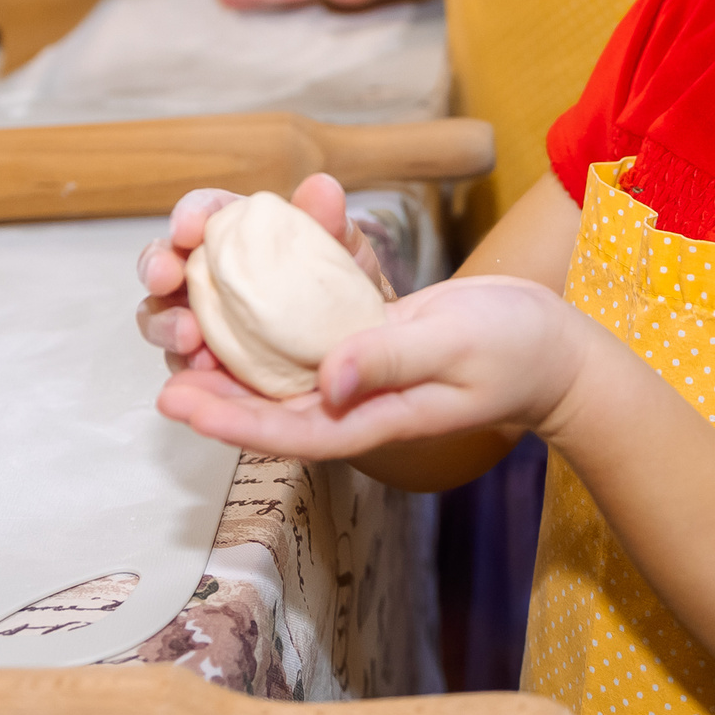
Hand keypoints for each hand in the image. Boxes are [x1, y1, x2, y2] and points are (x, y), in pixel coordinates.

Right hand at [134, 172, 395, 376]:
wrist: (351, 350)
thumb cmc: (340, 292)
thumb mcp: (344, 257)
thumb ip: (329, 223)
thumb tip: (322, 187)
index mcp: (237, 233)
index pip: (204, 212)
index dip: (191, 214)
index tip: (188, 227)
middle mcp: (207, 271)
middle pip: (162, 260)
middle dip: (155, 265)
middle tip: (165, 276)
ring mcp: (199, 317)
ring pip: (157, 315)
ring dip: (163, 322)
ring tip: (188, 337)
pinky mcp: (200, 360)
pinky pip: (178, 363)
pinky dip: (183, 364)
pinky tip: (204, 368)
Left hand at [155, 273, 589, 461]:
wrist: (551, 343)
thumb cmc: (514, 350)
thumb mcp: (456, 347)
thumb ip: (391, 359)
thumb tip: (327, 379)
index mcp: (372, 418)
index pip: (288, 431)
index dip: (229, 420)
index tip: (178, 401)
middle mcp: (354, 401)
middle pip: (269, 405)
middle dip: (213, 388)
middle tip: (163, 357)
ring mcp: (358, 371)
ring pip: (280, 367)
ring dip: (233, 347)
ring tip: (184, 322)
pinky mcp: (365, 338)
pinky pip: (307, 329)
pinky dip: (274, 307)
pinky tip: (241, 283)